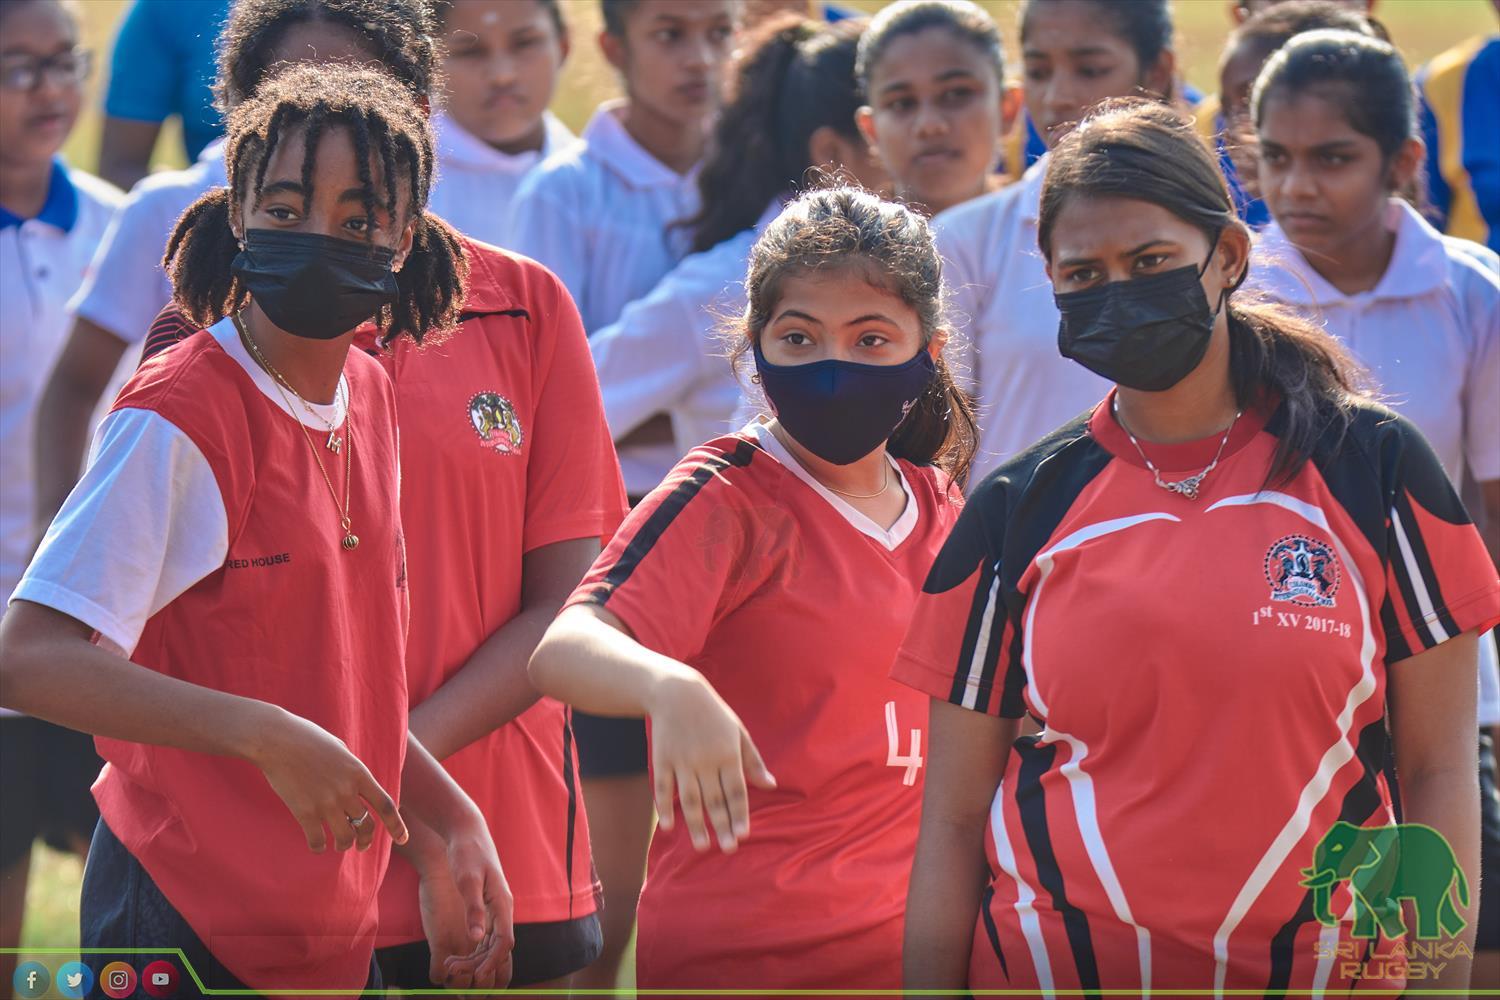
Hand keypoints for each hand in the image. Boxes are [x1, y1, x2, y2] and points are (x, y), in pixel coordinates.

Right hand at [245, 707, 406, 852]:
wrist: (276, 739)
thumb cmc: (306, 739)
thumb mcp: (339, 749)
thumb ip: (351, 769)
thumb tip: (358, 786)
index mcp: (359, 773)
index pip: (386, 805)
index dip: (397, 826)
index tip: (403, 840)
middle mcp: (346, 790)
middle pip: (367, 825)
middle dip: (366, 839)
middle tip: (362, 845)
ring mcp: (326, 802)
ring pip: (345, 837)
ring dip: (344, 845)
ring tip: (340, 844)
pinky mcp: (304, 812)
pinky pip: (317, 841)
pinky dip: (319, 847)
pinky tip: (317, 845)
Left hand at [429, 814, 513, 987]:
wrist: (466, 831)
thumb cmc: (467, 852)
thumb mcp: (467, 880)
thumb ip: (473, 909)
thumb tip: (476, 938)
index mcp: (502, 903)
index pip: (505, 942)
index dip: (492, 961)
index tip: (477, 976)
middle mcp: (503, 908)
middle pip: (498, 947)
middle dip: (479, 963)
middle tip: (453, 971)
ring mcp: (496, 907)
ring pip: (491, 943)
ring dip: (475, 959)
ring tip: (451, 965)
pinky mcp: (487, 905)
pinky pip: (485, 935)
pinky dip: (473, 949)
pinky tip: (457, 955)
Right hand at [646, 669, 775, 852]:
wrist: (677, 692)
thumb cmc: (714, 715)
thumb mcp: (739, 732)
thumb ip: (753, 761)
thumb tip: (771, 785)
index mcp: (728, 754)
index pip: (736, 790)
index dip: (739, 813)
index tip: (743, 835)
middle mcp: (705, 760)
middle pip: (714, 799)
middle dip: (722, 826)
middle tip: (728, 849)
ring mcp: (682, 761)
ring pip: (690, 799)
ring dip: (696, 824)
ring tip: (702, 847)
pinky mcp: (662, 759)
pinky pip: (663, 788)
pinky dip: (664, 807)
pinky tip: (668, 827)